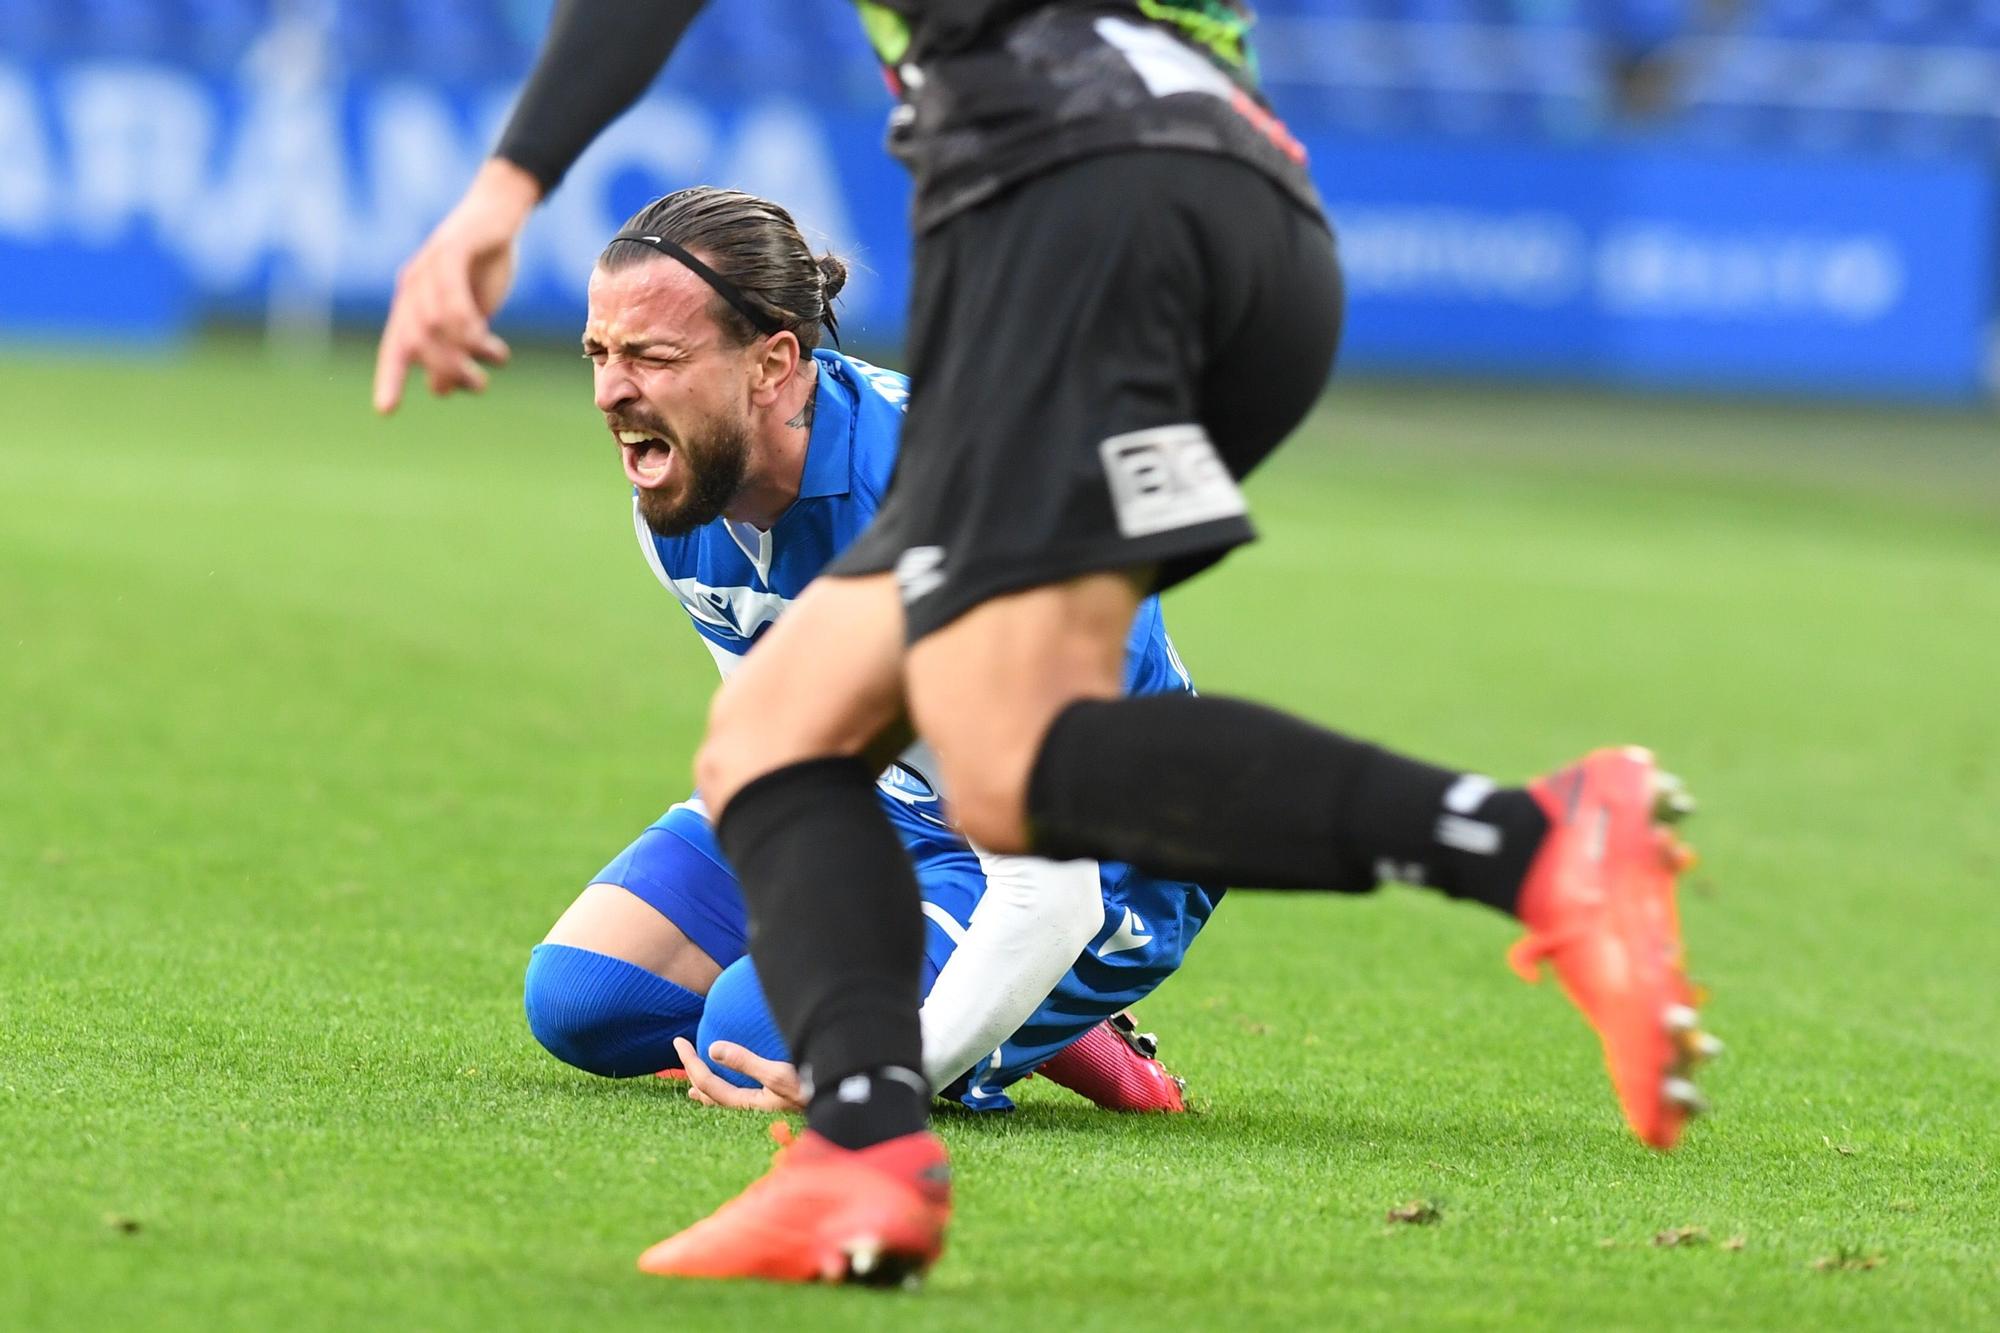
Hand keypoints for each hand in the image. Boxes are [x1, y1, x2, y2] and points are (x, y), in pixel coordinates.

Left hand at [371, 158, 539, 413]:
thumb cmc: (484, 267)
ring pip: (433, 323)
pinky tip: (484, 334)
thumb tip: (440, 390)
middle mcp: (412, 288)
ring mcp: (428, 268)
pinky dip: (464, 320)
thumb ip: (454, 347)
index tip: (386, 411)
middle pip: (416, 341)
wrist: (498, 215)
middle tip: (479, 384)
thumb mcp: (471, 314)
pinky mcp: (450, 250)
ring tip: (497, 358)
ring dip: (465, 349)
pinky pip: (449, 293)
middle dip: (446, 369)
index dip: (389, 378)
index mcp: (412, 305)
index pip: (396, 348)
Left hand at [673, 1036, 807, 1112]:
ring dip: (708, 1090)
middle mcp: (752, 1111)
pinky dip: (725, 1092)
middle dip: (693, 1074)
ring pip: (725, 1100)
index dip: (691, 1062)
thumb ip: (746, 1062)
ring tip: (694, 1088)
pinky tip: (731, 1088)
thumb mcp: (779, 1074)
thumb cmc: (813, 1090)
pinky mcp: (774, 1106)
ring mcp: (762, 1111)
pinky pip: (739, 1099)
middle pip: (712, 1095)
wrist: (844, 1105)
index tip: (679, 1041)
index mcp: (749, 1105)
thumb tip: (713, 1049)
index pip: (708, 1084)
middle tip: (681, 1052)